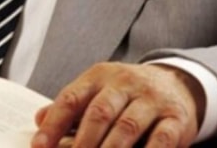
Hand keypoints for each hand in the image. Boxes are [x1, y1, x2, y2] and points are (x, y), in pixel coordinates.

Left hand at [32, 62, 204, 147]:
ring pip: (128, 126)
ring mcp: (152, 99)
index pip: (72, 98)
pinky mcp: (175, 118)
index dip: (54, 125)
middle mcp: (126, 82)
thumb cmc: (126, 95)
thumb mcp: (98, 91)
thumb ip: (72, 107)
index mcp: (100, 76)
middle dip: (82, 143)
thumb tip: (39, 119)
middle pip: (99, 112)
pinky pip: (160, 139)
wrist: (177, 83)